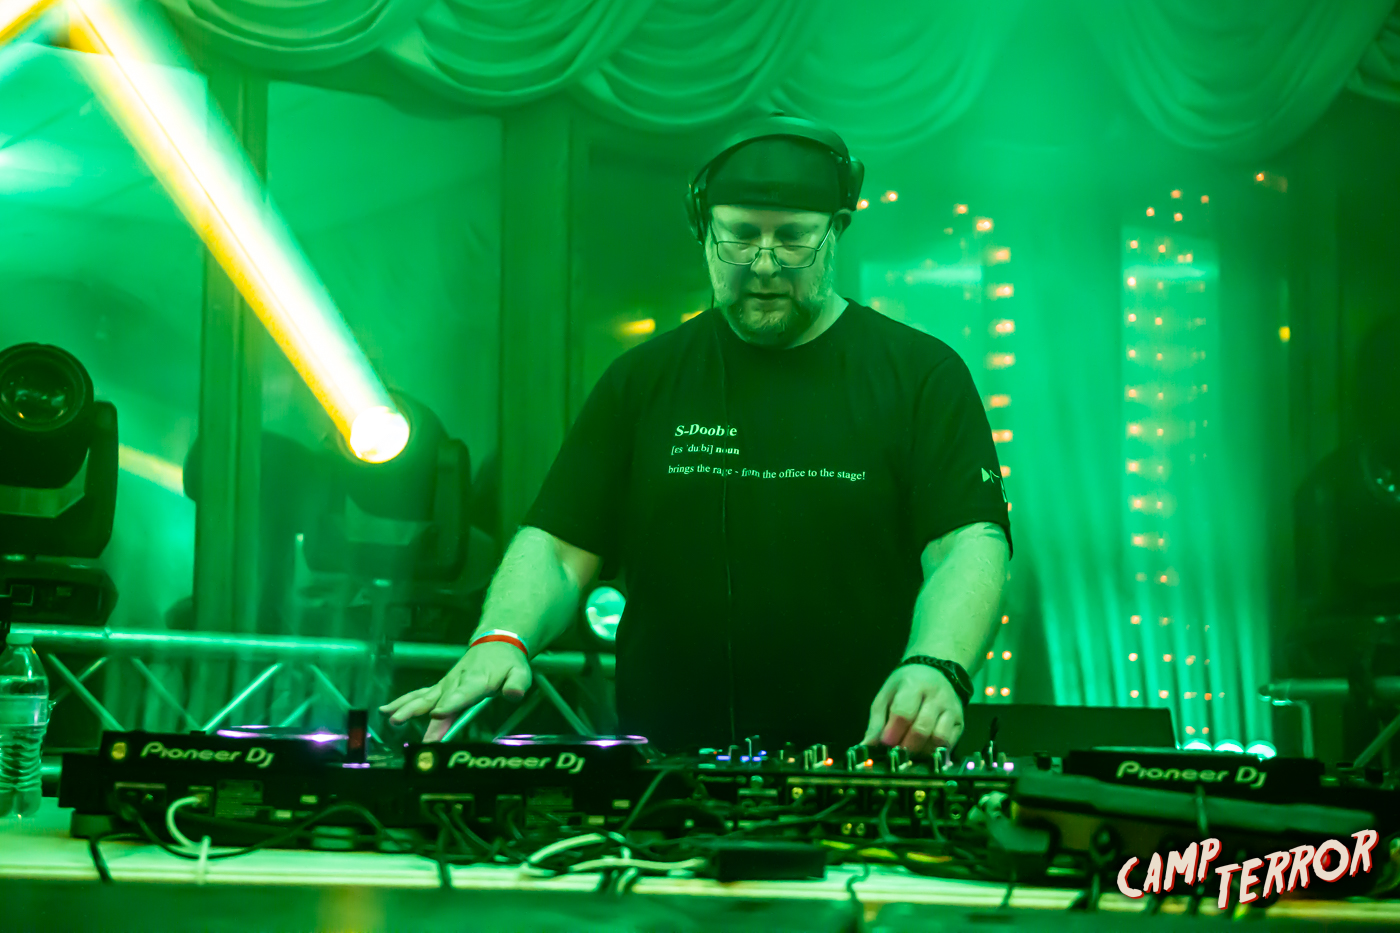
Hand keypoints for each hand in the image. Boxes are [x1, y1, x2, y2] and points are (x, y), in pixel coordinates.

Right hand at [379, 642, 530, 741]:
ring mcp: (446, 684)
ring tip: (393, 719)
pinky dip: (403, 701)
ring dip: (408, 708)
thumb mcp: (520, 673)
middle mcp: (456, 682)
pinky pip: (420, 694)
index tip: (438, 713)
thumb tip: (514, 694)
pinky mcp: (440, 687)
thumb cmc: (508, 663)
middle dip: (427, 718)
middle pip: (439, 700)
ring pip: (425, 697)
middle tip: (415, 732)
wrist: (496, 643)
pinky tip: (386, 711)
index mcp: (477, 681)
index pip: (463, 694)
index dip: (450, 704)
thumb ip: (517, 685)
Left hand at [861, 664, 963, 753]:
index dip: (892, 732)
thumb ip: (876, 722)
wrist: (937, 671)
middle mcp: (936, 697)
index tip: (885, 744)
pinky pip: (950, 743)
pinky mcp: (960, 722)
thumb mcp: (886, 695)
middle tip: (896, 754)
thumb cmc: (906, 685)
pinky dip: (936, 753)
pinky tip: (924, 753)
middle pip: (922, 729)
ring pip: (939, 739)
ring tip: (910, 754)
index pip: (903, 712)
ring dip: (922, 752)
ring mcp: (951, 710)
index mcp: (913, 685)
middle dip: (906, 746)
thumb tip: (866, 747)